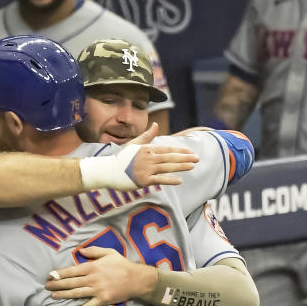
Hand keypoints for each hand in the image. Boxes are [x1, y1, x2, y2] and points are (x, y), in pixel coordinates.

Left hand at [46, 246, 157, 305]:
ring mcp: (97, 290)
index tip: (50, 275)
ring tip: (53, 296)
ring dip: (64, 295)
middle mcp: (92, 279)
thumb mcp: (109, 253)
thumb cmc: (122, 264)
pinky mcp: (103, 300)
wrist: (137, 279)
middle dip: (57, 284)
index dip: (59, 274)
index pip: (72, 270)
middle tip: (46, 286)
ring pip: (77, 293)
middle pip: (71, 282)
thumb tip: (80, 251)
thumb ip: (93, 251)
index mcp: (92, 267)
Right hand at [78, 124, 196, 191]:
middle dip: (185, 158)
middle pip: (170, 158)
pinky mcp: (143, 180)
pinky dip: (170, 180)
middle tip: (197, 159)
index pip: (167, 149)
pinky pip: (159, 180)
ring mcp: (146, 169)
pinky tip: (179, 180)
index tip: (190, 152)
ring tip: (192, 166)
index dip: (180, 150)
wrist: (109, 170)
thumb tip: (156, 124)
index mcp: (147, 149)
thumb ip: (147, 136)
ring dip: (181, 167)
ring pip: (167, 168)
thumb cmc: (121, 158)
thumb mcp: (134, 144)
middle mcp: (148, 158)